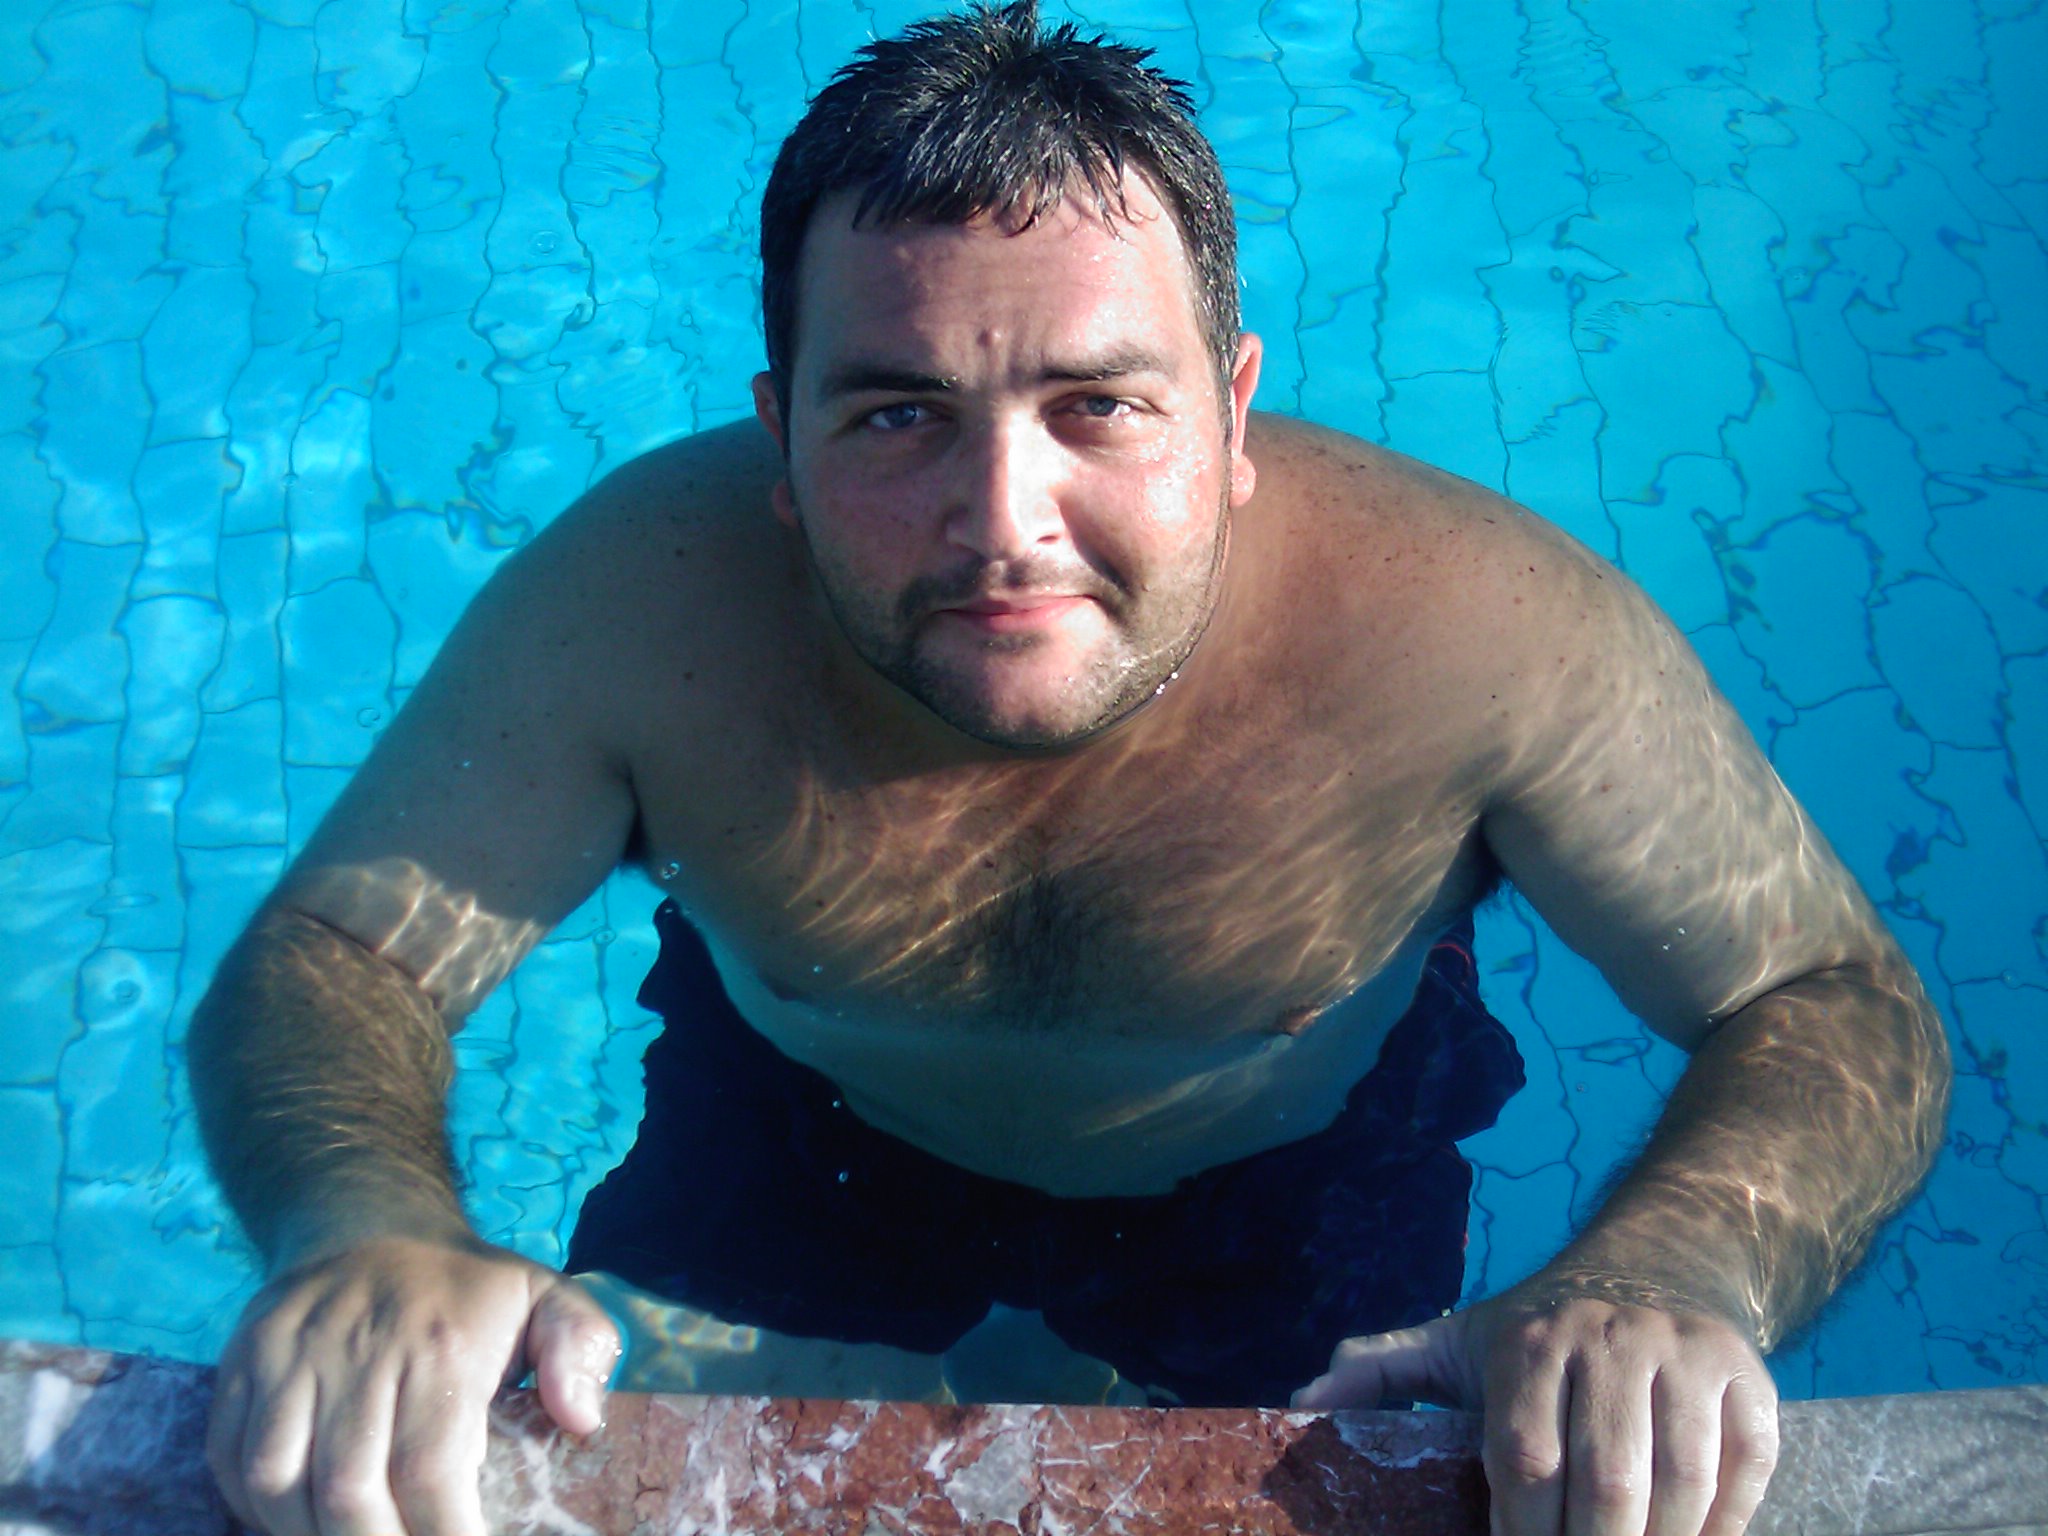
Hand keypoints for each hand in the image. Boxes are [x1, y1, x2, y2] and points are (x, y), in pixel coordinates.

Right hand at [207, 1234, 620, 1535]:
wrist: (369, 1220)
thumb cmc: (466, 1287)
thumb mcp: (545, 1295)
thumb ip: (582, 1348)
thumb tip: (583, 1419)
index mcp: (441, 1345)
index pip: (432, 1471)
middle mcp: (358, 1350)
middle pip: (349, 1490)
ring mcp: (289, 1355)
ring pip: (276, 1480)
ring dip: (309, 1534)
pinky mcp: (242, 1362)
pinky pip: (229, 1458)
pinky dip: (256, 1507)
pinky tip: (300, 1520)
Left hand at [1291, 1292, 1778, 1535]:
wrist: (1658, 1268)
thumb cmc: (1542, 1331)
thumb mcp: (1455, 1341)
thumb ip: (1379, 1372)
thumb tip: (1298, 1403)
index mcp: (1533, 1341)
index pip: (1525, 1457)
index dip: (1520, 1529)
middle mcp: (1613, 1340)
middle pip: (1607, 1484)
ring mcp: (1688, 1358)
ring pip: (1682, 1486)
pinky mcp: (1750, 1379)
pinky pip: (1747, 1471)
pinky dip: (1724, 1525)